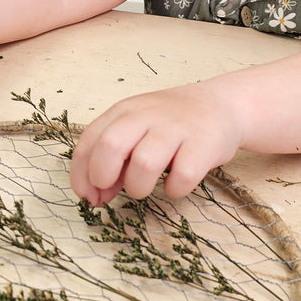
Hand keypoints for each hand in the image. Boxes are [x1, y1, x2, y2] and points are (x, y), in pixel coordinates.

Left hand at [69, 83, 243, 203]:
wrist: (219, 105)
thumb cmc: (169, 125)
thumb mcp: (136, 131)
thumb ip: (113, 160)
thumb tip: (95, 195)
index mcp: (124, 111)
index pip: (89, 142)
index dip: (81, 175)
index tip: (88, 196)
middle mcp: (146, 115)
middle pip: (110, 146)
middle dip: (103, 177)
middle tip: (112, 191)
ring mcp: (176, 128)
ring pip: (144, 165)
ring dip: (138, 188)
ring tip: (146, 187)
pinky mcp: (204, 144)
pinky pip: (182, 177)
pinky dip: (175, 189)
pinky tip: (176, 183)